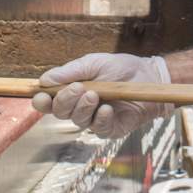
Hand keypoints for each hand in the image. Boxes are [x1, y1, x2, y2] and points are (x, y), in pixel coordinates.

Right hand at [32, 53, 171, 137]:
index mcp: (72, 92)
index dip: (41, 101)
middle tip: (78, 88)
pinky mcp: (111, 129)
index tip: (41, 95)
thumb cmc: (121, 69)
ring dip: (83, 107)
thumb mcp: (94, 63)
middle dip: (65, 100)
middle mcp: (80, 108)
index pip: (49, 101)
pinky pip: (99, 129)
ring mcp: (94, 119)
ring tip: (95, 94)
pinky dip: (100, 119)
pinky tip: (107, 108)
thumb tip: (44, 80)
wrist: (150, 76)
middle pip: (60, 112)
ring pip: (77, 121)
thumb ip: (70, 71)